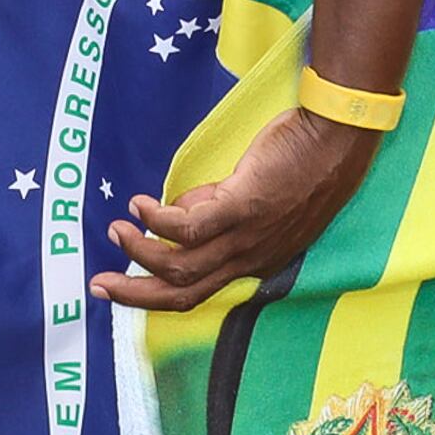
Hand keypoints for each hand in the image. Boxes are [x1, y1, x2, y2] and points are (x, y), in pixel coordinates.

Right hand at [95, 108, 382, 310]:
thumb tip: (176, 210)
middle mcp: (249, 258)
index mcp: (253, 260)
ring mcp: (247, 235)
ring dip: (141, 254)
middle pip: (183, 293)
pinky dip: (158, 220)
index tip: (122, 286)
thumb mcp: (259, 200)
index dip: (155, 294)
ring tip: (116, 230)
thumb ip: (217, 208)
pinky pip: (190, 227)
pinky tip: (140, 206)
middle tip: (98, 286)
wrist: (336, 139)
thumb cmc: (302, 163)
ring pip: (182, 265)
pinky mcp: (244, 206)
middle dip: (135, 295)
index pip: (198, 292)